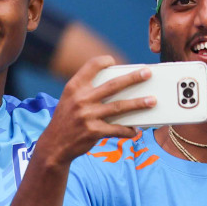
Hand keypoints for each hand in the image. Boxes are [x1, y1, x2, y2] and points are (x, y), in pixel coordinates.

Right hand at [33, 56, 152, 168]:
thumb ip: (88, 91)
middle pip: (113, 85)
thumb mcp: (70, 100)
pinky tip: (136, 130)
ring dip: (138, 104)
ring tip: (152, 101)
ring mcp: (87, 115)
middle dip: (133, 78)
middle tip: (148, 72)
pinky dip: (128, 130)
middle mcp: (81, 99)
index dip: (104, 61)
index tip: (114, 61)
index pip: (91, 66)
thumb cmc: (67, 119)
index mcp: (74, 87)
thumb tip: (119, 87)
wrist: (54, 144)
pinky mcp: (93, 131)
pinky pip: (117, 129)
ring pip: (119, 107)